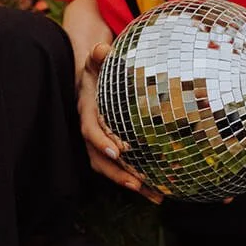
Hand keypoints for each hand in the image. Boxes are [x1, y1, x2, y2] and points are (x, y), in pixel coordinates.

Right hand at [76, 41, 164, 203]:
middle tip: (136, 183)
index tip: (117, 151)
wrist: (89, 82)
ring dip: (132, 184)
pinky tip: (160, 192)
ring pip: (111, 170)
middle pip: (99, 160)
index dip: (101, 142)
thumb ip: (98, 57)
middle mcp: (90, 133)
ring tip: (156, 196)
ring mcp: (100, 145)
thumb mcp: (95, 62)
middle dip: (117, 174)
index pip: (90, 131)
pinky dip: (139, 182)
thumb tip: (101, 49)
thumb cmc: (96, 71)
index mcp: (86, 113)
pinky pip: (123, 170)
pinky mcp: (112, 150)